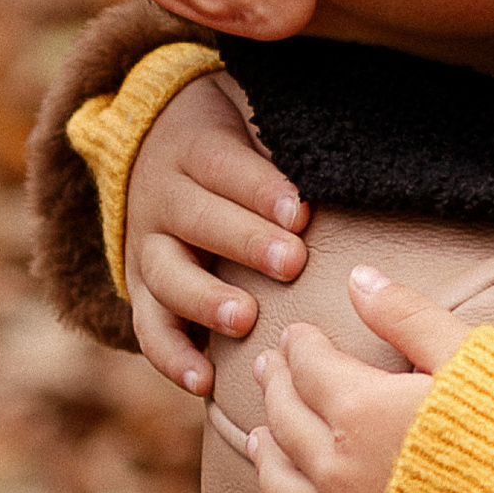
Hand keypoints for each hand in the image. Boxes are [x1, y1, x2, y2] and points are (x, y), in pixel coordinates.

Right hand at [125, 72, 308, 394]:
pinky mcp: (143, 291)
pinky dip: (172, 356)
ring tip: (244, 319)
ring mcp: (148, 247)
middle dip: (244, 241)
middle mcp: (162, 197)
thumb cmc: (237, 138)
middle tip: (291, 262)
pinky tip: (204, 380)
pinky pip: (149, 326)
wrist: (156, 145)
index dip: (260, 187)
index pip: (222, 165)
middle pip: (196, 218)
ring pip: (166, 274)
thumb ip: (288, 130)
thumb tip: (350, 148)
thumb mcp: (253, 112)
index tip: (301, 210)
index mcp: (192, 147)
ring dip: (204, 300)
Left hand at [217, 269, 474, 492]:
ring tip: (259, 439)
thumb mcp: (468, 355)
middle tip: (269, 370)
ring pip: (284, 492)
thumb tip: (358, 278)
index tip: (296, 334)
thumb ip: (407, 316)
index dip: (300, 345)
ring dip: (268, 459)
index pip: (310, 368)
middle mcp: (338, 474)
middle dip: (276, 390)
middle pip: (287, 424)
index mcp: (360, 412)